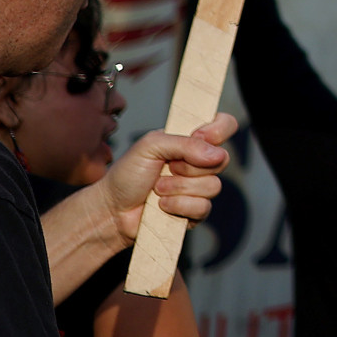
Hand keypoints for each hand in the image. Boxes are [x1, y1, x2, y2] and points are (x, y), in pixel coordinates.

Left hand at [107, 116, 236, 240]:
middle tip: (166, 168)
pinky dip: (179, 206)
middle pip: (222, 159)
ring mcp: (199, 188)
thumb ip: (185, 144)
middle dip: (189, 167)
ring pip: (213, 186)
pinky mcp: (196, 212)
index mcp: (191, 141)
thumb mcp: (150, 147)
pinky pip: (204, 207)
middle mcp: (199, 163)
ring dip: (179, 188)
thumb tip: (218, 155)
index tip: (200, 136)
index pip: (224, 125)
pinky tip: (162, 206)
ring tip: (157, 190)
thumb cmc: (127, 175)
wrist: (112, 210)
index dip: (219, 130)